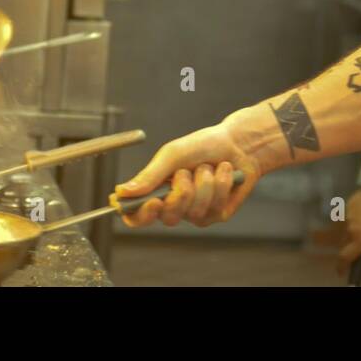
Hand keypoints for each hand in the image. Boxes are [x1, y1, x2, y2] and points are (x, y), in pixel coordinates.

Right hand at [114, 121, 261, 228]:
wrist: (237, 143)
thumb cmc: (202, 145)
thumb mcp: (172, 154)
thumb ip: (149, 175)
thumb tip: (122, 192)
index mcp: (156, 190)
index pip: (137, 215)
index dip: (139, 215)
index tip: (153, 202)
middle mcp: (174, 205)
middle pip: (167, 217)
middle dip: (181, 193)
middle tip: (186, 173)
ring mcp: (195, 212)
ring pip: (194, 210)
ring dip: (203, 182)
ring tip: (208, 167)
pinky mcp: (216, 214)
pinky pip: (214, 206)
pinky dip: (220, 183)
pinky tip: (223, 172)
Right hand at [337, 188, 360, 274]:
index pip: (345, 257)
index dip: (341, 266)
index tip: (340, 271)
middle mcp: (350, 229)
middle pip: (342, 243)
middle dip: (348, 247)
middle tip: (358, 243)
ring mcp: (346, 216)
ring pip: (342, 230)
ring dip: (348, 232)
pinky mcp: (345, 205)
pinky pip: (343, 217)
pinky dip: (349, 220)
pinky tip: (360, 214)